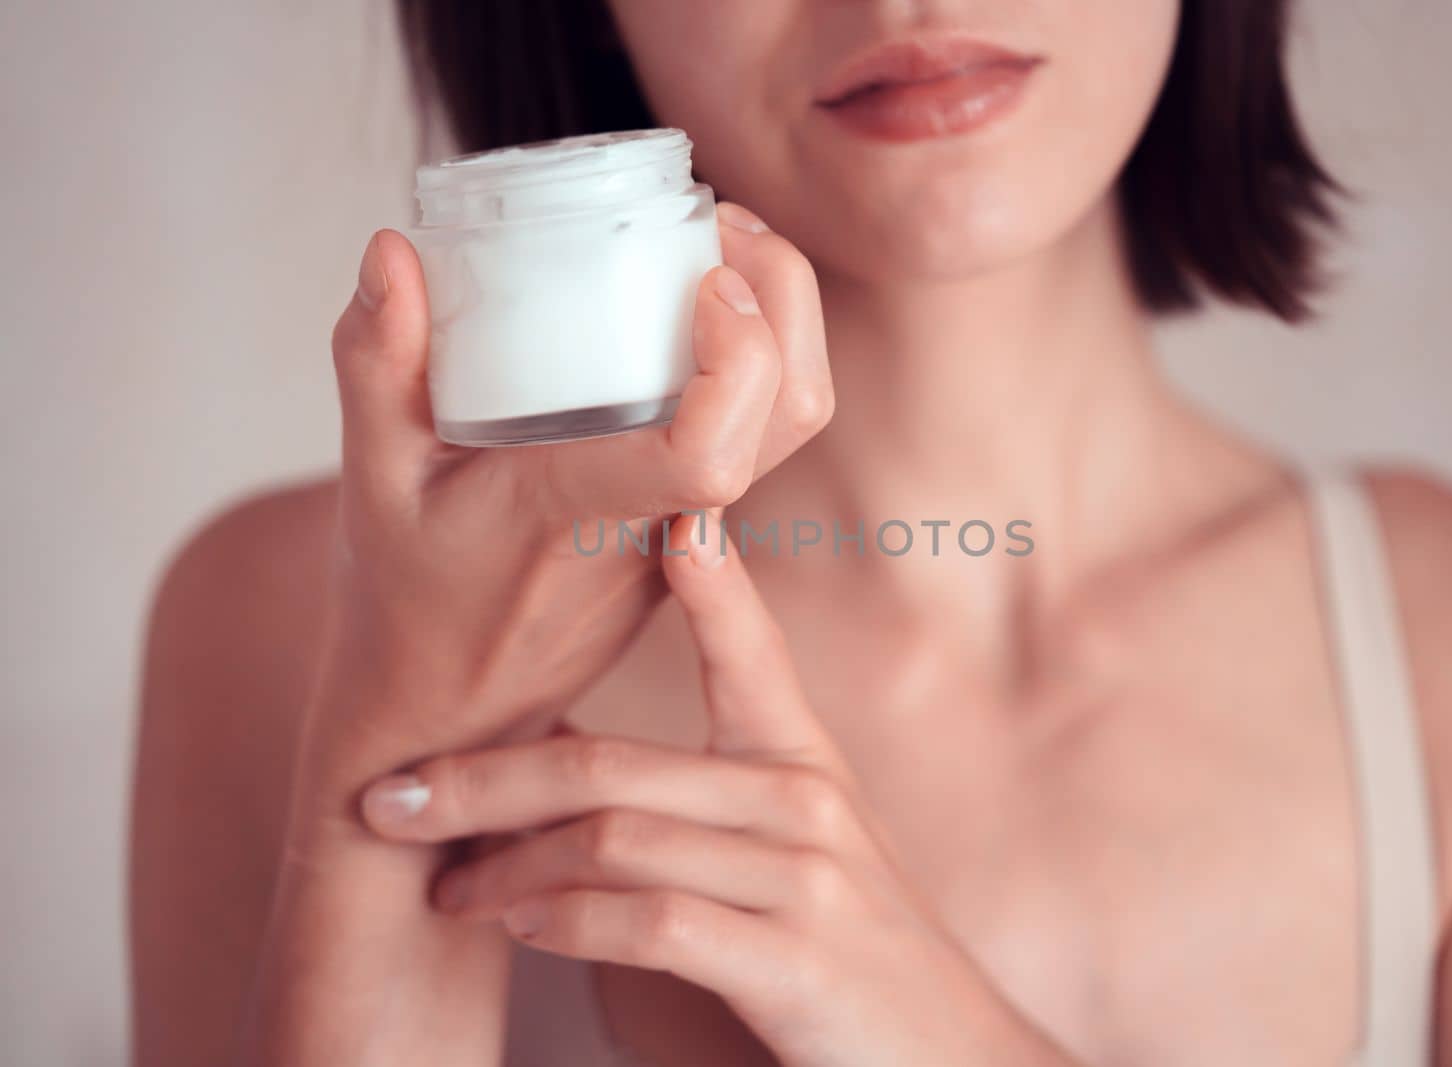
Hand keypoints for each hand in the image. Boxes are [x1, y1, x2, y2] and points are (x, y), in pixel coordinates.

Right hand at [299, 202, 832, 817]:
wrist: (453, 717)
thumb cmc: (405, 600)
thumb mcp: (368, 482)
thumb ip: (373, 364)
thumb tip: (392, 249)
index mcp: (579, 515)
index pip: (707, 456)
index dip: (738, 360)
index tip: (708, 277)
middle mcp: (657, 526)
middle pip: (791, 418)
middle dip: (787, 300)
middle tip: (723, 221)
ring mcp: (687, 533)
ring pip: (792, 429)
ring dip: (787, 325)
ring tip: (721, 248)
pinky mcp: (692, 531)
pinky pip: (761, 439)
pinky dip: (762, 359)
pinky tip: (703, 309)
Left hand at [361, 518, 1075, 1066]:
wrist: (950, 1051)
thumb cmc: (851, 946)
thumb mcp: (800, 845)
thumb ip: (708, 797)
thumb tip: (571, 772)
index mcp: (799, 761)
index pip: (744, 647)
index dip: (700, 577)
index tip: (651, 515)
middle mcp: (801, 800)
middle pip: (607, 766)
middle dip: (481, 779)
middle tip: (390, 794)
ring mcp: (802, 877)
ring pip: (612, 840)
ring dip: (505, 867)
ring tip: (447, 887)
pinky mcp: (794, 959)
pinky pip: (652, 921)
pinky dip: (568, 924)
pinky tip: (524, 928)